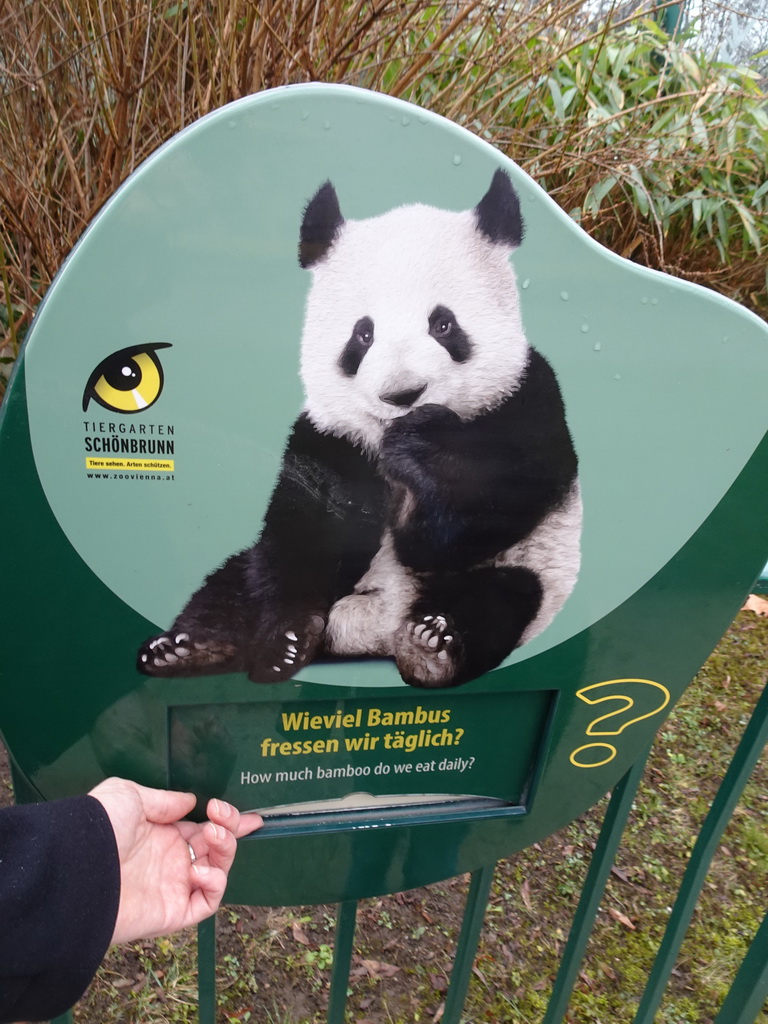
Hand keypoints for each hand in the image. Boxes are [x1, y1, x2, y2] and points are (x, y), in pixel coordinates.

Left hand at [89, 778, 262, 943]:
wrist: (77, 868)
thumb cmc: (99, 827)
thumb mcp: (129, 795)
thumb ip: (164, 800)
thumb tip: (190, 802)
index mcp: (161, 835)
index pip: (203, 829)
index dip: (229, 822)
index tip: (250, 816)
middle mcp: (170, 861)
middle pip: (216, 848)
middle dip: (230, 830)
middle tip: (221, 816)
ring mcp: (173, 886)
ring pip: (217, 872)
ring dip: (225, 851)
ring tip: (214, 834)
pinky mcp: (173, 912)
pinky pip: (207, 904)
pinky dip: (215, 886)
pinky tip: (201, 870)